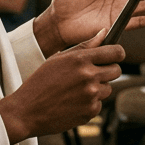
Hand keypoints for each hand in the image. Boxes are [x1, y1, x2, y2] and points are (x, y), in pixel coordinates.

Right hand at [0, 30, 124, 142]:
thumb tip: (105, 32)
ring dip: (98, 88)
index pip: (116, 52)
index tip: (114, 56)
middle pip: (117, 70)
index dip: (117, 53)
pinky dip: (90, 104)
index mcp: (80, 59)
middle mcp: (89, 76)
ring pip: (108, 88)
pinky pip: (99, 104)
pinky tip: (73, 102)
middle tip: (94, 74)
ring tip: (76, 90)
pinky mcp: (90, 111)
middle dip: (109, 71)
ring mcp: (91, 95)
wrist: (27, 111)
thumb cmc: (40, 82)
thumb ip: (84, 46)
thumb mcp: (58, 59)